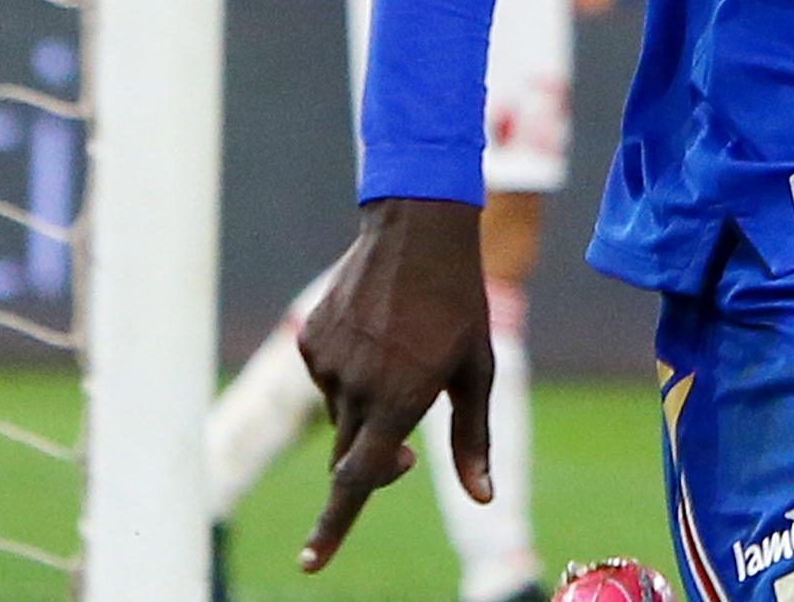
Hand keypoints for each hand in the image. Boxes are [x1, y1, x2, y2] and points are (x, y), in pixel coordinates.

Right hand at [294, 198, 491, 571]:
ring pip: (340, 416)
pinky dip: (348, 374)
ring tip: (402, 357)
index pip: (358, 479)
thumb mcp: (479, 371)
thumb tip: (483, 498)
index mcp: (399, 399)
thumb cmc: (460, 304)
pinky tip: (375, 334)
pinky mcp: (309, 339)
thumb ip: (474, 439)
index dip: (333, 526)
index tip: (310, 563)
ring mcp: (327, 362)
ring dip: (367, 409)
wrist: (417, 231)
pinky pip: (325, 379)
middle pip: (350, 456)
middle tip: (409, 455)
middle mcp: (356, 386)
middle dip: (375, 464)